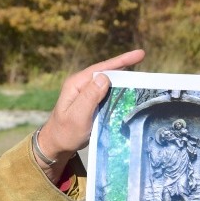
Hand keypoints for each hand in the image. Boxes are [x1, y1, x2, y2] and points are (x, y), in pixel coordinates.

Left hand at [34, 49, 143, 175]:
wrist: (56, 146)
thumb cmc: (65, 133)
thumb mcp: (77, 116)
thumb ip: (90, 97)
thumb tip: (105, 77)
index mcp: (77, 84)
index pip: (102, 68)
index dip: (121, 60)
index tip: (140, 54)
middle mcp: (81, 85)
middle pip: (106, 72)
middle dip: (125, 66)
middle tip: (143, 59)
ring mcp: (86, 93)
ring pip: (108, 82)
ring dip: (123, 78)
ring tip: (142, 74)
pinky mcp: (90, 102)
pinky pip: (107, 93)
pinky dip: (119, 90)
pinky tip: (130, 91)